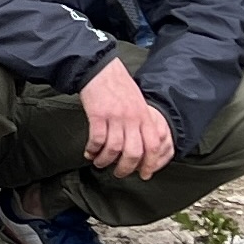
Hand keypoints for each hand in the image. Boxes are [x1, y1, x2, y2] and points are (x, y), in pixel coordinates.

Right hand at [77, 58, 174, 179]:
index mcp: (144, 115)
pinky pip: (97, 139)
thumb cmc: (118, 85)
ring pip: (114, 149)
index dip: (150, 163)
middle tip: (119, 173)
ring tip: (100, 163)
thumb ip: (142, 122)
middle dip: (126, 168)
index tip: (144, 174)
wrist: (100, 69)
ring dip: (106, 160)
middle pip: (134, 152)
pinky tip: (89, 152)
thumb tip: (142, 146)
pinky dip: (93, 149)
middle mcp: (132, 118)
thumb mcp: (138, 102)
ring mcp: (115, 116)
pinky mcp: (98, 115)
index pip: (153, 145)